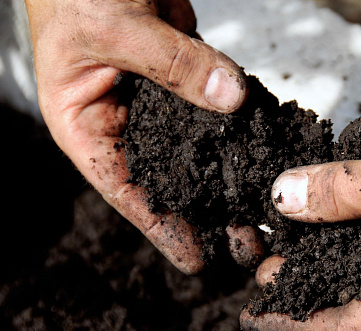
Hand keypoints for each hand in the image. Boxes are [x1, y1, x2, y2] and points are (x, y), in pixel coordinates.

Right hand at [25, 0, 251, 273]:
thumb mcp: (114, 29)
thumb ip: (172, 64)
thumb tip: (230, 98)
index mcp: (88, 125)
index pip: (125, 190)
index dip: (161, 228)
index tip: (196, 260)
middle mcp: (124, 122)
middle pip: (168, 179)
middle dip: (205, 213)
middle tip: (245, 243)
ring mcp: (158, 102)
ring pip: (196, 149)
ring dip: (227, 178)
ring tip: (260, 212)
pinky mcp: (185, 78)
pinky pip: (215, 108)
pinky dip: (237, 130)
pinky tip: (261, 153)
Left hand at [241, 115, 360, 330]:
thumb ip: (338, 193)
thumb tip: (282, 197)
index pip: (349, 330)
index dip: (297, 324)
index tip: (257, 316)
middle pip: (351, 296)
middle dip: (304, 283)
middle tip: (264, 269)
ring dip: (321, 249)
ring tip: (284, 240)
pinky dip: (345, 219)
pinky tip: (322, 206)